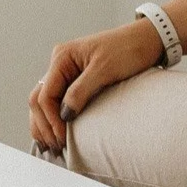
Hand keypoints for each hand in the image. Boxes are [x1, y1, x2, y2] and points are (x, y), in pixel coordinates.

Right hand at [28, 21, 164, 152]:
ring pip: (45, 102)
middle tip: (55, 146)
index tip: (62, 136)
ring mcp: (66, 73)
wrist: (147, 40)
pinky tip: (56, 132)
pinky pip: (57, 101)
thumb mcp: (104, 69)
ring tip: (52, 145)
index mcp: (62, 57)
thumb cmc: (128, 48)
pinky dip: (54, 117)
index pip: (45, 94)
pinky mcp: (76, 81)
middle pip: (39, 99)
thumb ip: (81, 91)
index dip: (51, 118)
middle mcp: (60, 64)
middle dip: (44, 124)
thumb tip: (64, 115)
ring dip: (45, 124)